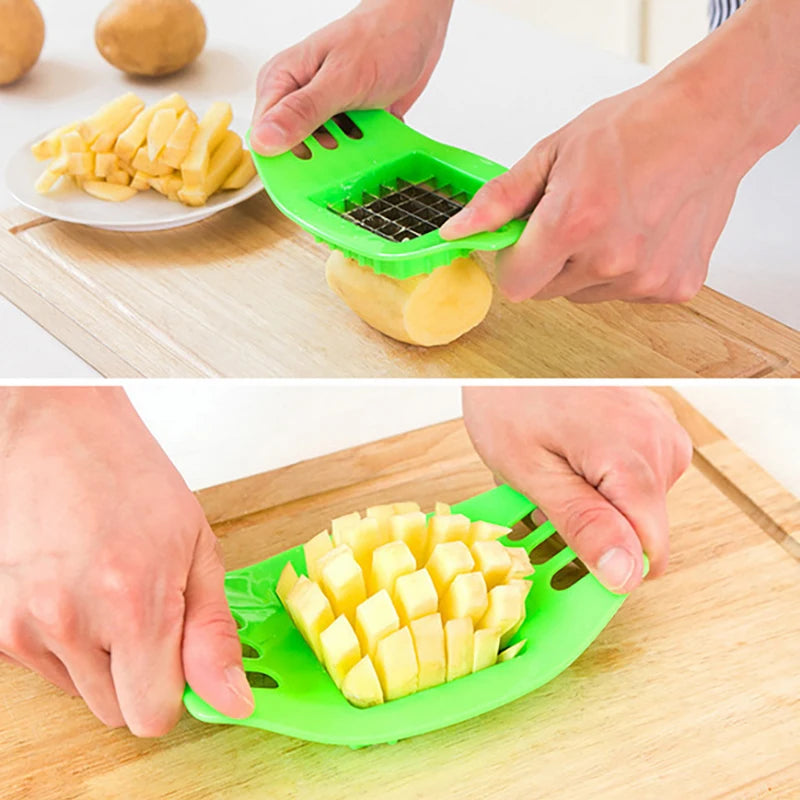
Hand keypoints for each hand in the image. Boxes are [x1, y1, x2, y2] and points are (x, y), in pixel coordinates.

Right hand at [0, 388, 252, 735]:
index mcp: (134, 603)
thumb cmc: (130, 479)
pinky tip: (78, 591)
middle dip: (142, 675)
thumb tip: (231, 699)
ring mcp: (26, 627)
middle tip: (147, 612)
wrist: (61, 436)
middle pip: (117, 711)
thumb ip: (212, 631)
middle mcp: (72, 623)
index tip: (181, 659)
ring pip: (82, 692)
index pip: (154, 716)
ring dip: (103, 660)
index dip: (174, 689)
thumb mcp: (196, 549)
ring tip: (109, 591)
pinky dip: (68, 644)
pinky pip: (47, 668)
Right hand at [251, 0, 452, 154]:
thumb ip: (303, 112)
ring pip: (320, 153)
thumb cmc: (380, 39)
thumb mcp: (340, 80)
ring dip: (342, 156)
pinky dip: (359, 150)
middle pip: (292, 149)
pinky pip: (345, 148)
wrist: (418, 27)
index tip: (303, 177)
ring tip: (360, 136)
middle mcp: (297, 97)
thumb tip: (264, 141)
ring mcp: (321, 109)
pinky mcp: (345, 118)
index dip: (281, 162)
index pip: (263, 138)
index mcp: (281, 82)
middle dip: (317, 160)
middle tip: (341, 150)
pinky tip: (371, 136)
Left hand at [440, 0, 799, 305]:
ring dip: (587, 268)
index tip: (523, 242)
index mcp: (573, 224)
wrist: (710, 123)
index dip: (513, 263)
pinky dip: (625, 271)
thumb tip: (456, 232)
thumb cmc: (634, 129)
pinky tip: (640, 231)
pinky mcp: (673, 288)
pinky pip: (626, 294)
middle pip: (548, 292)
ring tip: (612, 219)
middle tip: (573, 218)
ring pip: (586, 294)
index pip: (515, 285)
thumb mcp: (552, 153)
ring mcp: (645, 279)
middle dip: (548, 262)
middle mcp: (611, 260)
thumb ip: (499, 200)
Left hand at [462, 387, 691, 592]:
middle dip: (590, 526)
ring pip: (636, 502)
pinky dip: (598, 477)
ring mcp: (659, 429)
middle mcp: (661, 443)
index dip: (601, 563)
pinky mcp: (649, 422)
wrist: (510, 349)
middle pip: (640, 527)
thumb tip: (624, 575)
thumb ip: (583, 524)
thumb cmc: (508, 397)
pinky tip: (565, 456)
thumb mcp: (531, 472)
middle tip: (540, 497)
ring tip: (548, 470)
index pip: (648, 553)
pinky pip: (633, 473)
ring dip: (591, 501)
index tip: (560, 551)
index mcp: (636, 459)